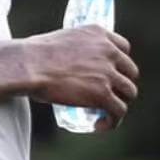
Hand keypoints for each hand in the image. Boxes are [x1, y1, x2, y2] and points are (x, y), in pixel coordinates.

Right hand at [25, 26, 139, 129]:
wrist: (30, 65)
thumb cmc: (35, 54)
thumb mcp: (64, 40)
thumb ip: (75, 49)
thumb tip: (67, 64)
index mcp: (100, 34)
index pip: (123, 48)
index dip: (119, 63)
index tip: (111, 73)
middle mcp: (109, 51)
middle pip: (130, 71)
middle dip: (121, 83)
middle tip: (108, 94)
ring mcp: (108, 73)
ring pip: (129, 92)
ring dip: (120, 102)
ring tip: (106, 112)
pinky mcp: (102, 94)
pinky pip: (119, 111)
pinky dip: (113, 120)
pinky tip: (100, 124)